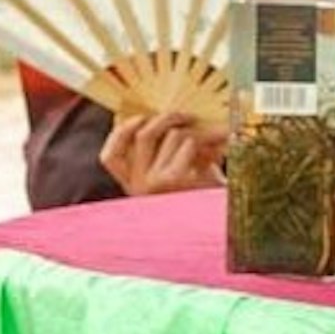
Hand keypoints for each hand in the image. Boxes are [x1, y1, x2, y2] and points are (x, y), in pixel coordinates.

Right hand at [101, 109, 226, 197]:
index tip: (140, 117)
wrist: (224, 217)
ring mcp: (151, 184)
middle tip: (189, 116)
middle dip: (168, 118)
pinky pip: (186, 143)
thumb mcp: (180, 172)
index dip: (119, 133)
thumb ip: (165, 151)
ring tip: (214, 141)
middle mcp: (138, 187)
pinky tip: (216, 152)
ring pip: (171, 135)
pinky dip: (204, 142)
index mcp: (133, 186)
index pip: (110, 158)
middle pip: (144, 135)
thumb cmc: (204, 194)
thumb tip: (162, 115)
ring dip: (195, 132)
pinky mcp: (171, 180)